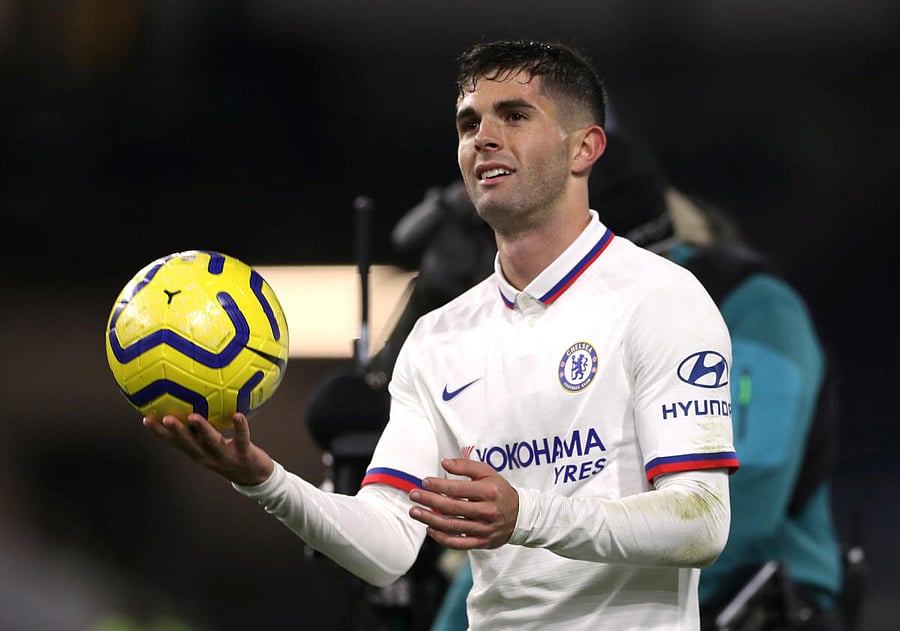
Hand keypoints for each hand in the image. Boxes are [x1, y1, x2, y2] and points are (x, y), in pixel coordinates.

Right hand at [142, 412, 273, 486]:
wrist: (256, 478)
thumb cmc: (232, 456)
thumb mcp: (214, 445)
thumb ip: (202, 429)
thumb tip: (193, 404)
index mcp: (199, 453)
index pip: (175, 443)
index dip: (160, 433)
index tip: (145, 419)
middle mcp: (209, 456)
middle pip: (189, 443)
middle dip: (176, 431)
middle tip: (164, 417)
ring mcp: (226, 457)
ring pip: (211, 442)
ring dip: (202, 429)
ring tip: (193, 416)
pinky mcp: (244, 454)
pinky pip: (242, 439)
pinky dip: (239, 427)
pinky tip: (237, 414)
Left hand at [408, 458, 518, 549]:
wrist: (520, 516)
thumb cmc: (499, 490)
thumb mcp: (487, 472)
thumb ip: (465, 466)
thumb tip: (444, 463)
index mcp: (488, 492)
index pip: (458, 489)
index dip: (438, 485)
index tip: (424, 481)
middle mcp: (487, 511)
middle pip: (452, 507)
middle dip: (429, 501)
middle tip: (413, 495)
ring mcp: (484, 529)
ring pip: (452, 526)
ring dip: (430, 519)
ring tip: (414, 512)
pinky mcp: (481, 542)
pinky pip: (458, 542)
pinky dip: (442, 537)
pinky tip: (430, 528)